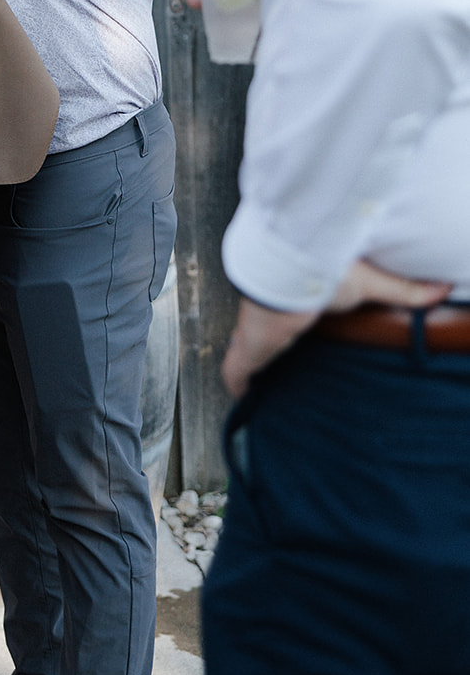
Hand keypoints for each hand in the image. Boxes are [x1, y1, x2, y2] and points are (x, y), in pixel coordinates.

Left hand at [222, 263, 452, 399]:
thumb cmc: (323, 274)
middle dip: (271, 352)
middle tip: (283, 373)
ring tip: (264, 390)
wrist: (289, 278)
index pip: (290, 318)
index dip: (292, 328)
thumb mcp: (371, 284)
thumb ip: (403, 291)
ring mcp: (254, 337)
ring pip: (247, 357)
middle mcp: (273, 320)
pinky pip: (235, 375)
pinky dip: (237, 387)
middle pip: (266, 339)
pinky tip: (242, 400)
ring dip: (255, 372)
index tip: (298, 338)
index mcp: (296, 304)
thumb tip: (440, 288)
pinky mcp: (245, 353)